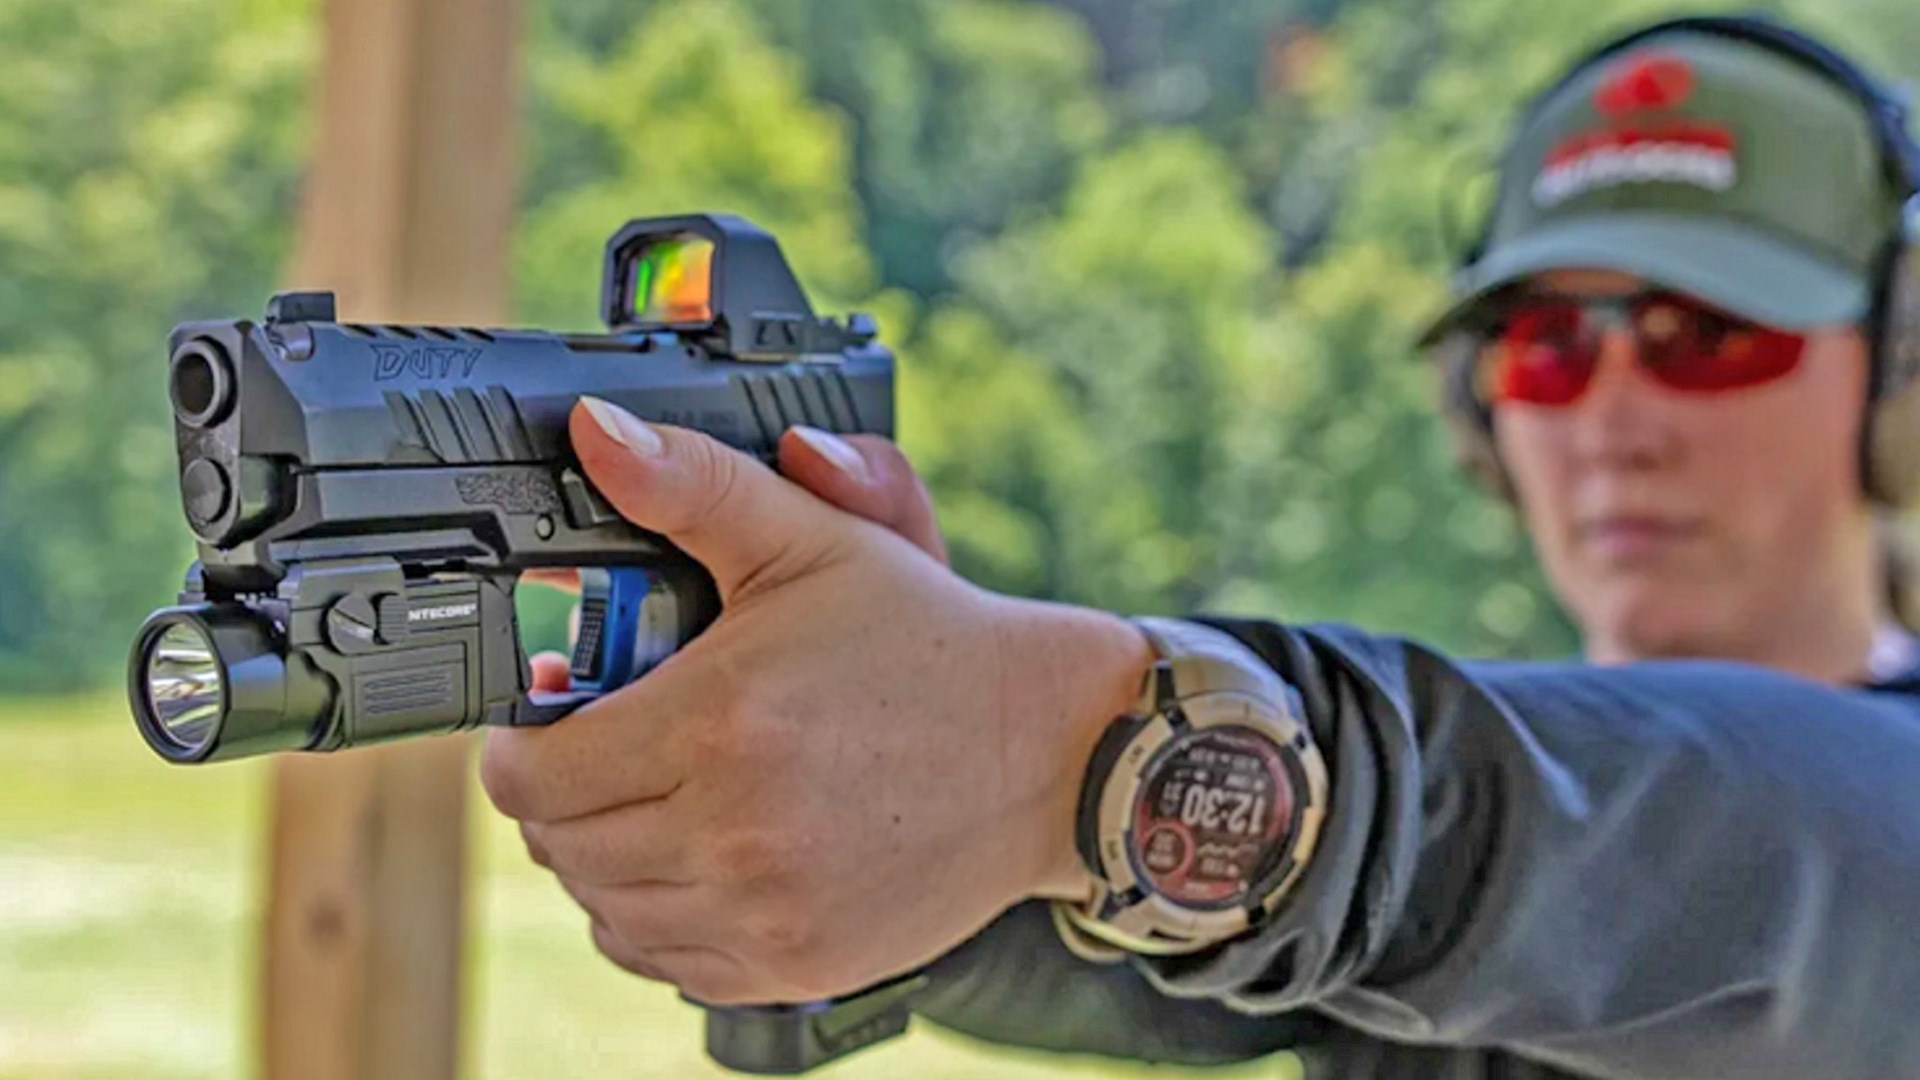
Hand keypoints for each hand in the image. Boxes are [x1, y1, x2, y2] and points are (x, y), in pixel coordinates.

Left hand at [482, 399, 1151, 1004]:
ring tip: (647, 802)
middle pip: (560, 846)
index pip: (535, 773)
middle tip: (596, 753)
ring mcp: (765, 912)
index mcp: (720, 722)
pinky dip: (656, 918)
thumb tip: (595, 435)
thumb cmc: (930, 642)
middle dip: (559, 796)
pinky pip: (667, 961)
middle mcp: (734, 831)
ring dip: (603, 858)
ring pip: (605, 908)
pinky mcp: (795, 966)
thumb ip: (694, 485)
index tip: (544, 721)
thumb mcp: (816, 541)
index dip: (518, 745)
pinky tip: (695, 862)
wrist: (1051, 751)